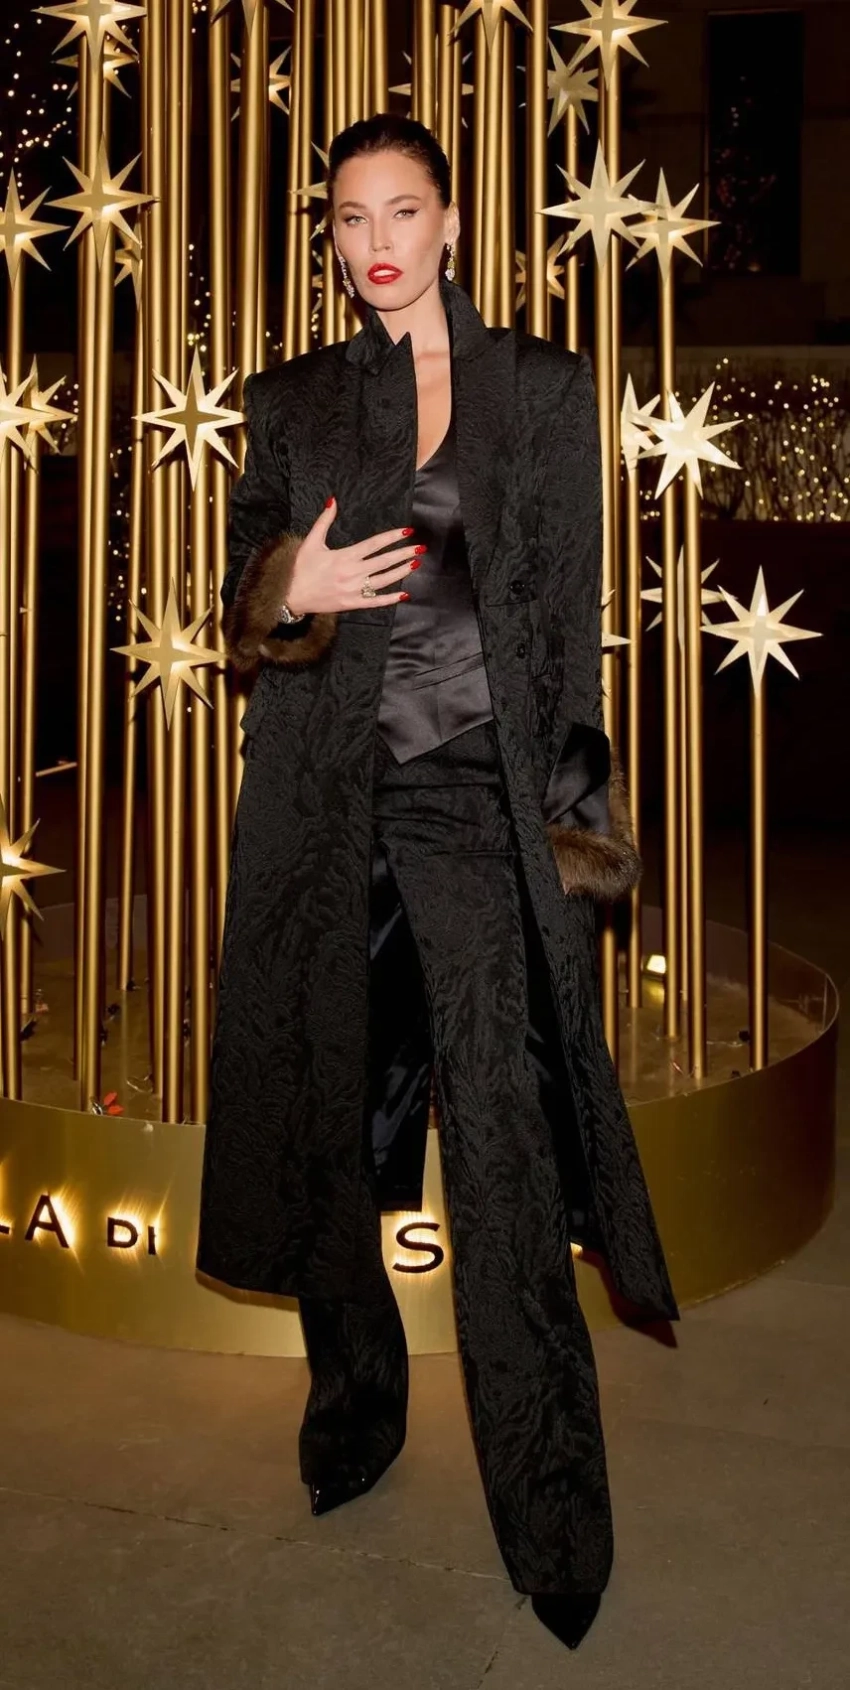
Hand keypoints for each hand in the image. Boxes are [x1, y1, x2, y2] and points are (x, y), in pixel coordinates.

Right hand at [285, 496, 421, 615]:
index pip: (374, 544)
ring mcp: (353, 590)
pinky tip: (404, 593)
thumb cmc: (301, 568)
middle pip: (383, 562)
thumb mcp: (311, 542)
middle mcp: (352, 573)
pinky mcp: (352, 604)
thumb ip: (324, 521)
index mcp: (344, 556)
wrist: (291, 596)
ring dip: (400, 572)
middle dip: (403, 554)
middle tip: (420, 548)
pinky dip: (390, 599)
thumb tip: (332, 500)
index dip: (391, 537)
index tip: (406, 532)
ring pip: (383, 581)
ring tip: (415, 564)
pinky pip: (375, 602)